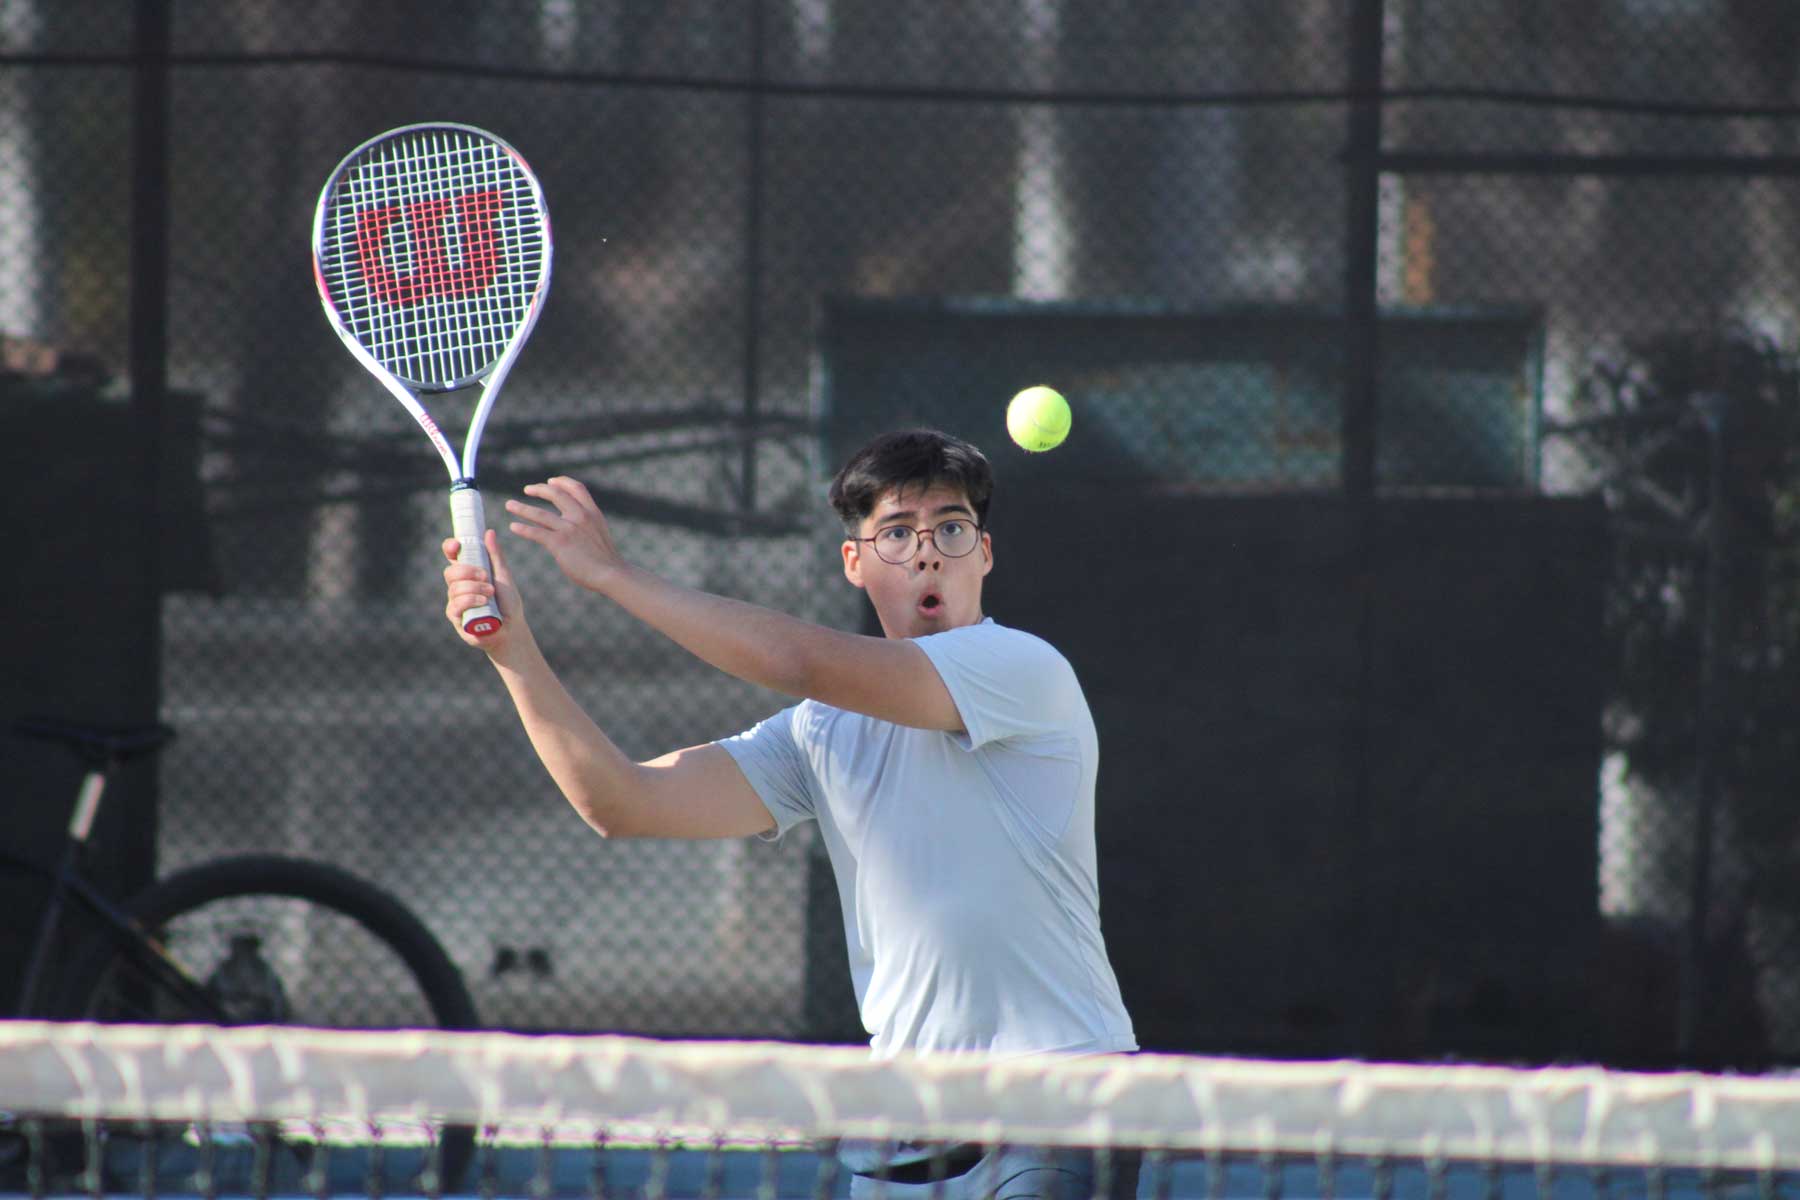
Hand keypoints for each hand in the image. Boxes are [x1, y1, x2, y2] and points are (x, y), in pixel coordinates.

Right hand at [443, 529, 526, 651]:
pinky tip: (483, 601)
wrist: (512, 628)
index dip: (450, 548)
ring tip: (490, 593)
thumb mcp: (503, 575)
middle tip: (486, 576)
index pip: (452, 556)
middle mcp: (458, 586)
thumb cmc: (507, 602)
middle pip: (450, 572)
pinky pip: (455, 605)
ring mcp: (455, 601)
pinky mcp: (456, 618)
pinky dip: (470, 601)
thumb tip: (489, 532)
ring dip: (474, 588)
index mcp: (468, 572)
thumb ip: (495, 556)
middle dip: (468, 571)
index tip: (458, 545)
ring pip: (454, 588)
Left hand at [505, 476, 626, 592]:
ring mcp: (569, 529)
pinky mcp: (560, 543)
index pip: (576, 488)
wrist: (611, 573)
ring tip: (509, 505)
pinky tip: (514, 527)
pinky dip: (523, 529)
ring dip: (522, 508)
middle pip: (556, 494)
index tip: (550, 481)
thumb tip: (567, 519)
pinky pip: (536, 533)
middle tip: (527, 490)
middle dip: (539, 489)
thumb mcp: (598, 532)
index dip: (562, 482)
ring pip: (540, 514)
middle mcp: (580, 516)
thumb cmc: (605, 558)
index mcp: (592, 512)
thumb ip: (585, 523)